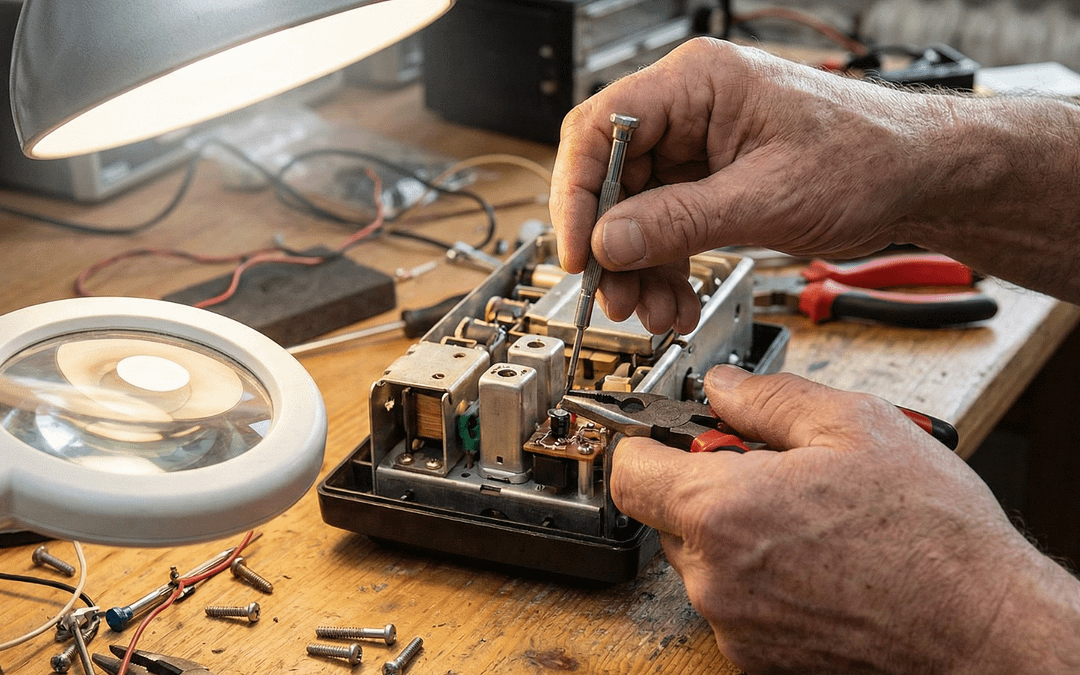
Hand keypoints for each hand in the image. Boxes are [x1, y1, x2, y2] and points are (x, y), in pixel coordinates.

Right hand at [550, 37, 1079, 326]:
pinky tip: (675, 302)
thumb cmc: (868, 158)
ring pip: (634, 211)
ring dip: (638, 268)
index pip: (600, 127)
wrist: (920, 179)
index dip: (577, 193)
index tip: (578, 252)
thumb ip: (679, 222)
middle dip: (611, 246)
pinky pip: (665, 227)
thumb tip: (607, 244)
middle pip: (611, 176)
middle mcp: (689, 108)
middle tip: (614, 297)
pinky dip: (665, 268)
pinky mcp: (709, 182)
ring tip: (654, 311)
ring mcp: (697, 146)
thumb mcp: (766, 198)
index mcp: (698, 82)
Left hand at [609, 365, 1079, 673]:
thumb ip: (768, 398)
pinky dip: (758, 574)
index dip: (646, 441)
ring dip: (736, 530)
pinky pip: (734, 598)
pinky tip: (815, 559)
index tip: (669, 433)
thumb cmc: (930, 536)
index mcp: (721, 512)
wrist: (981, 628)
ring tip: (809, 518)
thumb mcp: (853, 426)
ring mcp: (734, 623)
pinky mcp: (755, 656)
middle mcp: (714, 578)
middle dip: (707, 484)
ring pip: (703, 557)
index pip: (629, 469)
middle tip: (773, 470)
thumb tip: (723, 386)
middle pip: (668, 513)